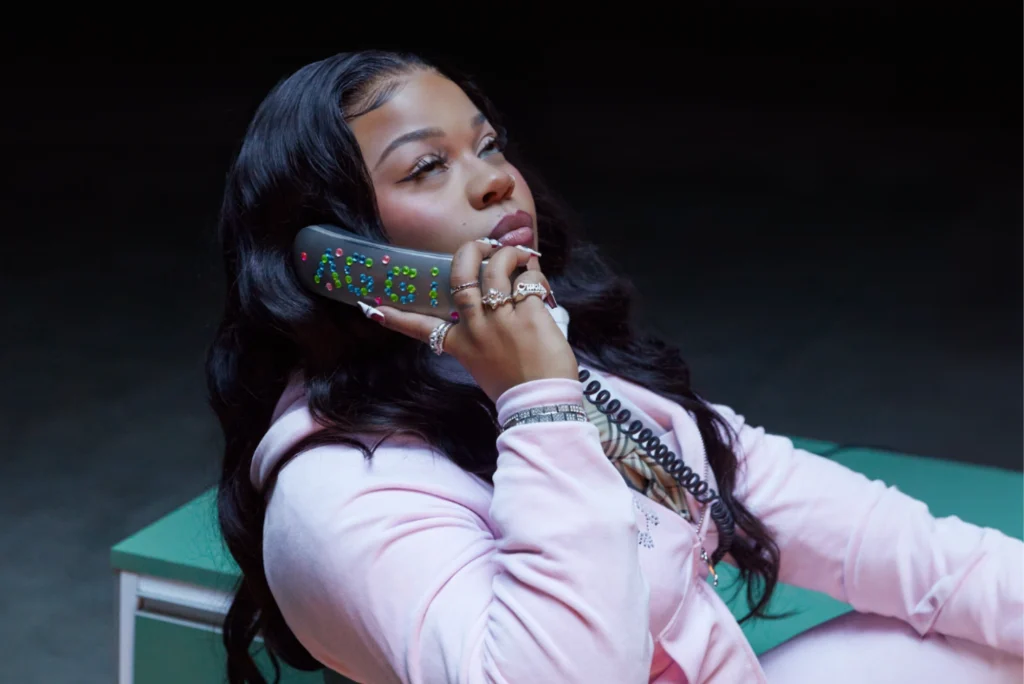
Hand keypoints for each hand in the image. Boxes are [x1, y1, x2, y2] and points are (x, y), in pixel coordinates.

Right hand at [372, 241, 578, 401]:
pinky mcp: (529, 315)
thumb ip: (478, 339)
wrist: (539, 406)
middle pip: (462, 276)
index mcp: (460, 343)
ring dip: (508, 256)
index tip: (373, 308)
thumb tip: (491, 311)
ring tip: (519, 257)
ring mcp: (501, 319)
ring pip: (497, 270)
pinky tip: (540, 283)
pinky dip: (535, 276)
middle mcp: (476, 327)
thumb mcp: (481, 365)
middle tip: (483, 247)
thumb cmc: (514, 388)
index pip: (421, 327)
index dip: (397, 316)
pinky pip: (530, 281)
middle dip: (470, 251)